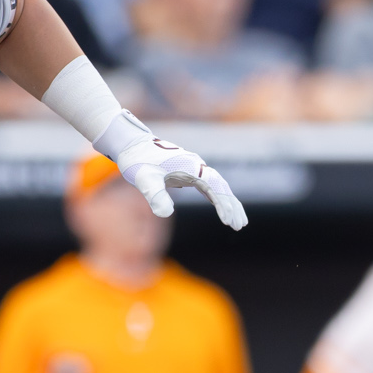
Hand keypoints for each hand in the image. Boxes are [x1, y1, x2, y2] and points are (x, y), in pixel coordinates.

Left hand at [111, 136, 247, 230]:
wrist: (132, 146)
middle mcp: (196, 165)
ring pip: (218, 186)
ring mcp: (194, 168)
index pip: (213, 185)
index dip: (222, 203)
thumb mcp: (144, 179)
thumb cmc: (138, 162)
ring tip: (238, 222)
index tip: (227, 220)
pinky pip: (209, 186)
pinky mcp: (189, 172)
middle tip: (239, 226)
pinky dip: (217, 198)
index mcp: (190, 166)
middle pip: (221, 186)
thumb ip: (155, 195)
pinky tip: (222, 209)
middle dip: (232, 206)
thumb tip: (165, 214)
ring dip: (228, 203)